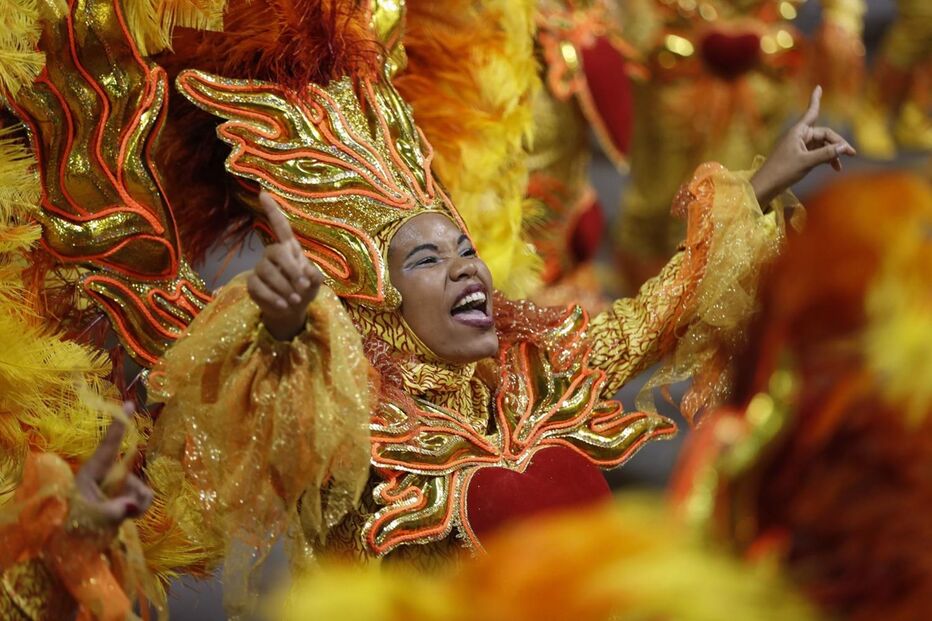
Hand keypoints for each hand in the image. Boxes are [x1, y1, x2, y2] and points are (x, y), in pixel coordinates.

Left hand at [73, 403, 152, 526]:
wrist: (64, 543)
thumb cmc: (72, 524)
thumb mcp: (91, 518)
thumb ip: (115, 511)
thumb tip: (135, 504)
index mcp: (92, 472)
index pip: (109, 444)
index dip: (119, 424)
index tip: (128, 404)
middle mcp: (106, 475)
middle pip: (132, 475)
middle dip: (136, 494)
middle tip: (131, 512)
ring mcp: (114, 487)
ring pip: (139, 490)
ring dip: (136, 506)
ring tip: (123, 519)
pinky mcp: (120, 498)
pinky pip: (140, 498)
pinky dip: (138, 509)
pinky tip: (127, 517)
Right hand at [247, 191, 323, 340]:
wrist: (292, 311)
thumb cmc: (305, 290)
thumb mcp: (315, 282)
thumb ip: (314, 275)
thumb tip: (306, 273)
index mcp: (289, 249)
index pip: (280, 227)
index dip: (272, 211)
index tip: (263, 193)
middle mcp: (272, 255)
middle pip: (276, 252)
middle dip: (291, 269)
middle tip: (303, 286)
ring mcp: (260, 269)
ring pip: (267, 271)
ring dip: (284, 287)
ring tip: (296, 300)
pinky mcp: (252, 284)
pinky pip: (258, 287)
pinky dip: (273, 297)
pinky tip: (283, 305)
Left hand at [751, 86, 856, 204]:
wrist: (766, 186)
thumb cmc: (783, 171)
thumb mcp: (807, 162)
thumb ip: (826, 154)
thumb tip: (843, 147)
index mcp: (798, 132)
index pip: (811, 112)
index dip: (816, 100)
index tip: (818, 87)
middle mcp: (798, 136)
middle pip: (824, 134)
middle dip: (837, 143)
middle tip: (851, 154)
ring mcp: (798, 146)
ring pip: (821, 144)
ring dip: (832, 153)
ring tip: (840, 166)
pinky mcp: (798, 156)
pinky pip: (816, 152)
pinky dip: (825, 158)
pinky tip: (834, 167)